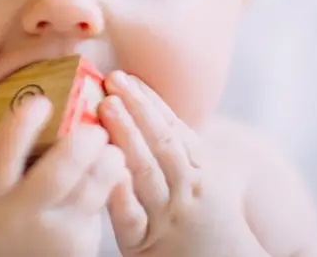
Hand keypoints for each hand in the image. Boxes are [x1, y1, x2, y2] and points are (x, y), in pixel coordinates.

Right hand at [0, 97, 127, 256]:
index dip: (22, 126)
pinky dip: (111, 184)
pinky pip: (98, 208)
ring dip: (105, 165)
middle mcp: (17, 214)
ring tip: (114, 147)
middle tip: (95, 128)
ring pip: (86, 192)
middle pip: (56, 175)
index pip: (1, 155)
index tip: (41, 102)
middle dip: (79, 147)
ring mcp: (51, 232)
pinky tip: (117, 169)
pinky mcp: (77, 245)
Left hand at [100, 72, 267, 256]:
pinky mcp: (147, 244)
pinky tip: (109, 171)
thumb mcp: (207, 184)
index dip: (151, 101)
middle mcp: (187, 190)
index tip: (129, 77)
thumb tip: (153, 112)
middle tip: (114, 80)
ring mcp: (167, 216)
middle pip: (162, 143)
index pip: (175, 129)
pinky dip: (122, 193)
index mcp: (200, 172)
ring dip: (127, 135)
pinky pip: (132, 218)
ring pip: (147, 171)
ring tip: (106, 107)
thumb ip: (183, 152)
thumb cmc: (210, 225)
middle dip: (137, 108)